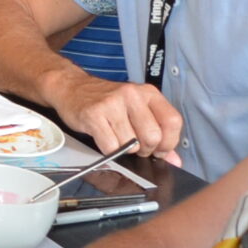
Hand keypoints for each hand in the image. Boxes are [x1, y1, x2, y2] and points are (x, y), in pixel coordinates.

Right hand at [55, 76, 184, 165]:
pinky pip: (110, 147)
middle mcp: (132, 95)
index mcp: (148, 93)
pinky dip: (109, 151)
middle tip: (134, 145)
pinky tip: (104, 139)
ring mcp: (112, 104)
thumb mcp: (136, 110)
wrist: (72, 87)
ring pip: (131, 145)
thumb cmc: (107, 101)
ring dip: (124, 150)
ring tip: (116, 138)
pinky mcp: (94, 114)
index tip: (159, 149)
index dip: (168, 142)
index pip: (172, 122)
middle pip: (153, 136)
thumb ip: (158, 132)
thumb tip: (175, 160)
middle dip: (145, 149)